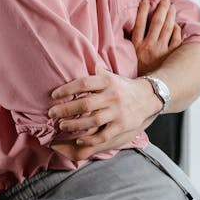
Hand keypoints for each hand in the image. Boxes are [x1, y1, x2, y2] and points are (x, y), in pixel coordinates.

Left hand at [47, 70, 161, 160]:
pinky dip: (90, 138)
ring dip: (74, 125)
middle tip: (51, 113)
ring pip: (92, 121)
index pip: (84, 83)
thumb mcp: (111, 75)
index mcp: (107, 81)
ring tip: (61, 125)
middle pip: (85, 104)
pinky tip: (79, 139)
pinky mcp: (122, 126)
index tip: (53, 95)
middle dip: (65, 109)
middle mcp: (112, 96)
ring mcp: (118, 112)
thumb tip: (80, 60)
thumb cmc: (123, 86)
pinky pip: (103, 135)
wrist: (148, 97)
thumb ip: (96, 72)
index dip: (67, 89)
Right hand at [131, 0, 182, 75]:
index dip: (143, 10)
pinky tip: (176, 25)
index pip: (140, 23)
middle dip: (161, 8)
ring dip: (170, 15)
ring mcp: (161, 51)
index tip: (146, 0)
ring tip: (172, 7)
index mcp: (137, 46)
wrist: (147, 90)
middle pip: (157, 22)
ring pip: (167, 28)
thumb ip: (131, 45)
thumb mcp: (129, 58)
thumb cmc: (138, 73)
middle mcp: (149, 47)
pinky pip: (176, 40)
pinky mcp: (170, 57)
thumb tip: (128, 30)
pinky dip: (176, 31)